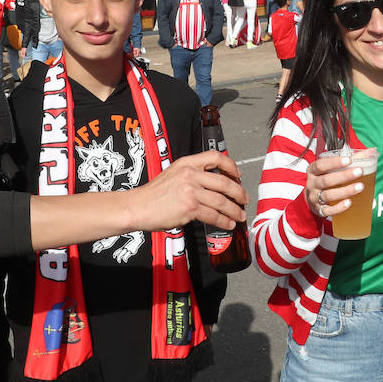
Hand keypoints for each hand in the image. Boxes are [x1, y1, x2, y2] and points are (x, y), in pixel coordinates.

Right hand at [132, 151, 247, 232]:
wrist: (138, 207)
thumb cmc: (153, 194)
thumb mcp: (173, 174)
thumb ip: (191, 174)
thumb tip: (212, 183)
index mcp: (187, 163)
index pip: (215, 157)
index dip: (231, 166)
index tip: (238, 175)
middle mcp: (190, 174)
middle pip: (224, 182)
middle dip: (239, 193)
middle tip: (244, 200)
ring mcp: (190, 191)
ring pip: (222, 201)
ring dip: (234, 210)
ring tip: (240, 216)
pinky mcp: (189, 208)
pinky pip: (213, 215)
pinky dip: (224, 221)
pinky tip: (229, 224)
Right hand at [304, 152, 366, 217]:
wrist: (312, 199)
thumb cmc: (325, 178)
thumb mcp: (332, 168)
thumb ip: (352, 159)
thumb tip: (371, 151)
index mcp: (313, 171)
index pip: (321, 165)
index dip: (334, 162)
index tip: (349, 160)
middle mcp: (312, 184)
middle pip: (326, 180)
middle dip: (344, 176)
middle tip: (359, 171)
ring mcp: (315, 198)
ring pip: (328, 195)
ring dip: (345, 191)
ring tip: (360, 187)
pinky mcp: (320, 210)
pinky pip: (328, 210)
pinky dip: (338, 207)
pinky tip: (349, 202)